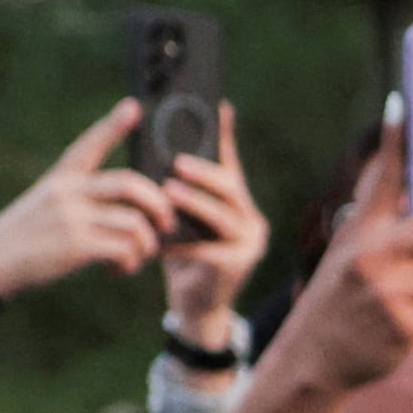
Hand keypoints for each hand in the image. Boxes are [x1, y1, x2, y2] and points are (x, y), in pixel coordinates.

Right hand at [0, 99, 179, 300]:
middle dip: (159, 205)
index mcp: (61, 178)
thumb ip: (81, 201)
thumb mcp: (46, 205)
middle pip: (130, 184)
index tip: (134, 106)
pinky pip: (125, 249)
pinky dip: (131, 263)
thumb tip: (133, 214)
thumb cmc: (25, 238)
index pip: (90, 145)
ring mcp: (71, 217)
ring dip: (146, 245)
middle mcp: (67, 191)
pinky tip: (119, 269)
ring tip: (136, 257)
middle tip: (166, 224)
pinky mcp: (76, 245)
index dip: (113, 126)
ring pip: (135, 222)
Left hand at [155, 105, 269, 342]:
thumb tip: (162, 154)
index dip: (225, 135)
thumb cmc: (184, 257)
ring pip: (223, 216)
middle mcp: (251, 221)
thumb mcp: (182, 219)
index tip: (219, 106)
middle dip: (204, 173)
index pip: (230, 163)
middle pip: (231, 188)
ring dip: (195, 203)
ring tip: (169, 193)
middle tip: (177, 164)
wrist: (195, 306)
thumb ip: (180, 191)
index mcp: (237, 204)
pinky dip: (182, 240)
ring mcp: (249, 244)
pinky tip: (162, 236)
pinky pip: (208, 247)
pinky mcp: (236, 266)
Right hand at [277, 144, 412, 394]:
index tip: (407, 104)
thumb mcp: (351, 248)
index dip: (395, 140)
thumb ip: (380, 211)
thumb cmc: (343, 296)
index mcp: (361, 229)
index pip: (381, 176)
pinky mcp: (405, 327)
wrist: (314, 358)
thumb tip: (410, 174)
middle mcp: (372, 256)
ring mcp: (390, 293)